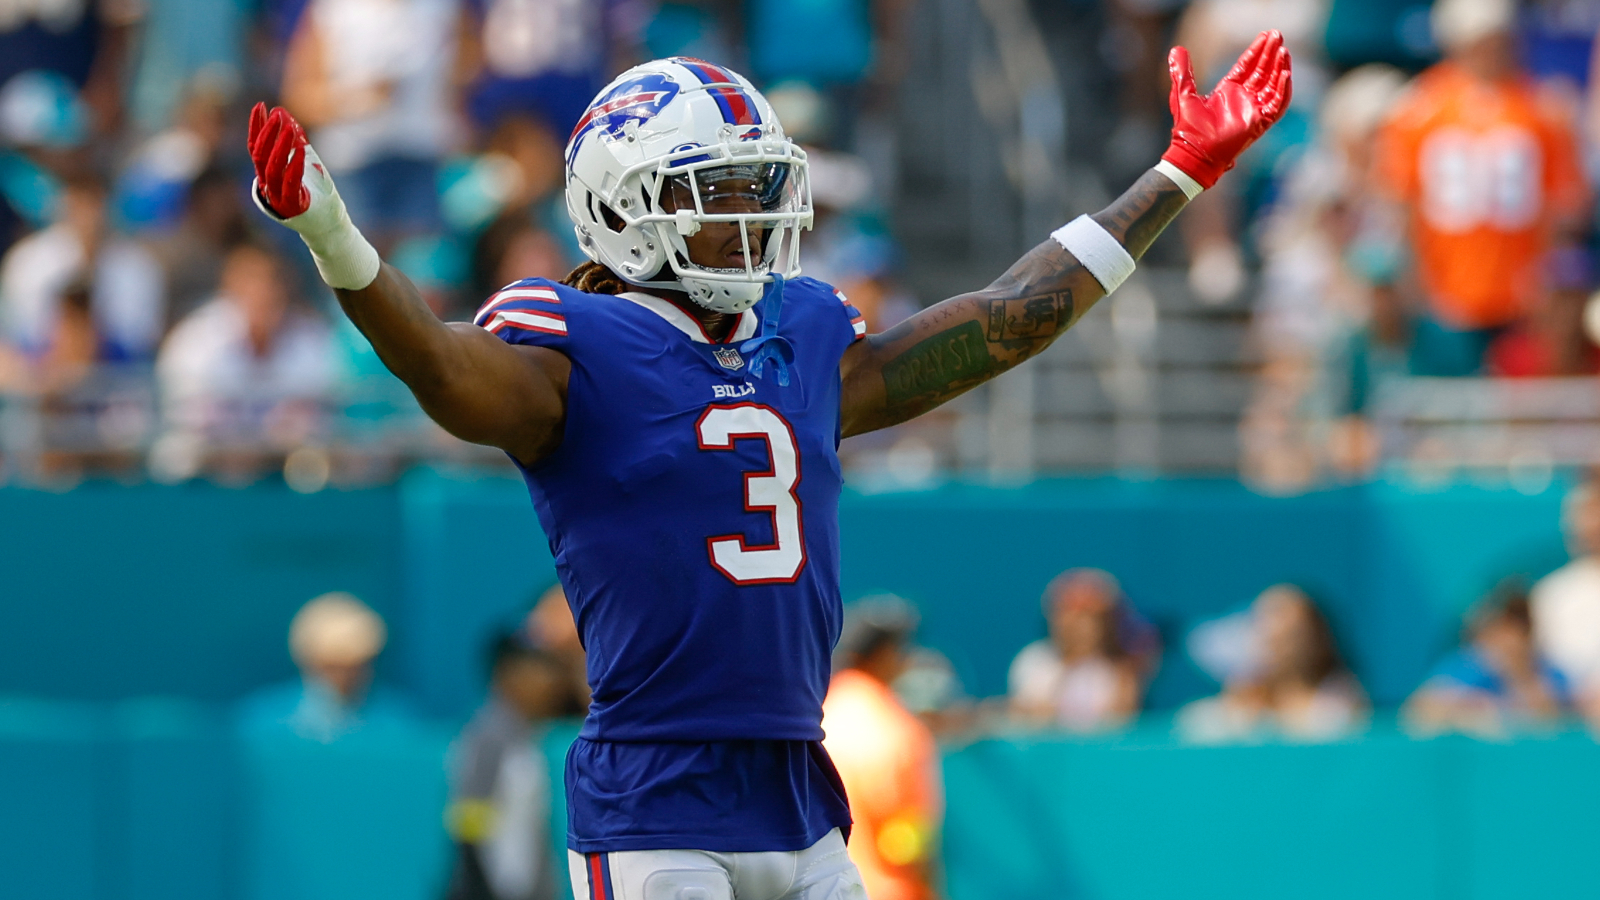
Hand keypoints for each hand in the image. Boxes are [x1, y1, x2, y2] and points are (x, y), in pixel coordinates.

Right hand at [248, 102, 310, 218]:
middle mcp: (267, 186)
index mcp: (266, 175)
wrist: (328, 226)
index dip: (256, 126)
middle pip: (261, 156)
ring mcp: (278, 198)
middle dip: (268, 133)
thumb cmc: (317, 193)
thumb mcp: (306, 161)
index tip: (260, 105)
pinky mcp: (294, 207)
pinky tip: (301, 149)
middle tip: (276, 114)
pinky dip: (295, 165)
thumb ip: (295, 140)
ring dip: (280, 147)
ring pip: (273, 169)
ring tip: (289, 128)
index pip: (255, 147)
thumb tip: (283, 113)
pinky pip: (291, 184)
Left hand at [1162, 30, 1292, 189]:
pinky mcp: (1260, 123)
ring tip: (1284, 51)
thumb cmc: (1187, 129)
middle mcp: (1243, 99)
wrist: (1193, 153)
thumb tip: (1176, 49)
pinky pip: (1277, 104)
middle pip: (1262, 71)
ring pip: (1272, 85)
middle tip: (1279, 35)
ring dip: (1279, 68)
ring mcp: (1253, 110)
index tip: (1266, 35)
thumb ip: (1182, 72)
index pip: (1247, 66)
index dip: (1257, 50)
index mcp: (1228, 91)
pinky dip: (1282, 90)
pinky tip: (1285, 74)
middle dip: (1271, 54)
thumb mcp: (1183, 94)